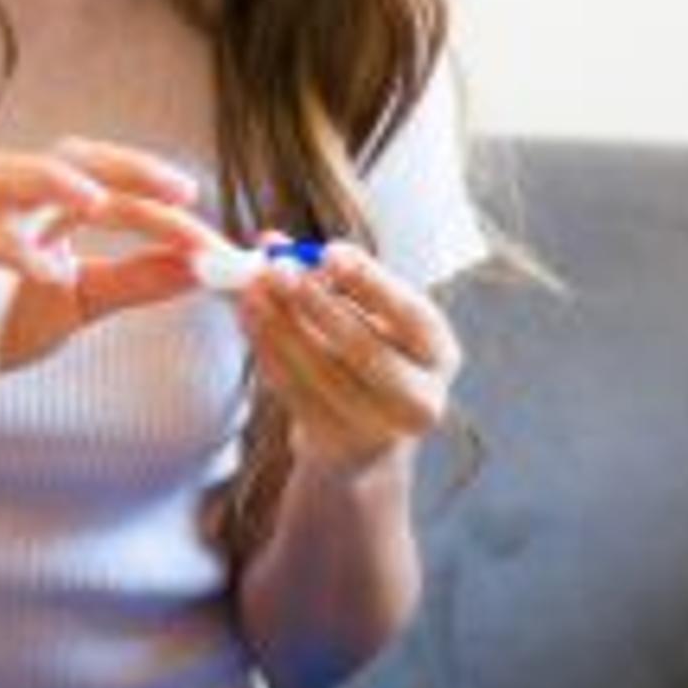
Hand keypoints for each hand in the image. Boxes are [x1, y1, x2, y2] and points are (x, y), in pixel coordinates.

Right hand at [0, 137, 228, 411]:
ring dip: (55, 180)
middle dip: (126, 167)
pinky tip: (52, 276)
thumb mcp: (90, 297)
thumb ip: (141, 278)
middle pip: (69, 156)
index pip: (113, 185)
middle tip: (178, 191)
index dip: (164, 205)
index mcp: (50, 206)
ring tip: (97, 201)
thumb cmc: (10, 322)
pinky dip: (20, 254)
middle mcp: (17, 203)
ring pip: (8, 175)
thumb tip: (202, 267)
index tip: (210, 237)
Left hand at [234, 235, 462, 477]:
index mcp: (438, 352)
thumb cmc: (361, 355)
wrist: (358, 437)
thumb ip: (323, 276)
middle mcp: (421, 397)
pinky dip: (269, 354)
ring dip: (280, 328)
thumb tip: (270, 242)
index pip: (410, 313)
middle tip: (276, 271)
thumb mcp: (359, 313)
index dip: (370, 282)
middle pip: (365, 349)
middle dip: (316, 305)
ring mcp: (381, 431)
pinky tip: (249, 322)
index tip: (328, 252)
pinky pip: (295, 394)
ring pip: (322, 373)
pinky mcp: (337, 445)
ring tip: (250, 293)